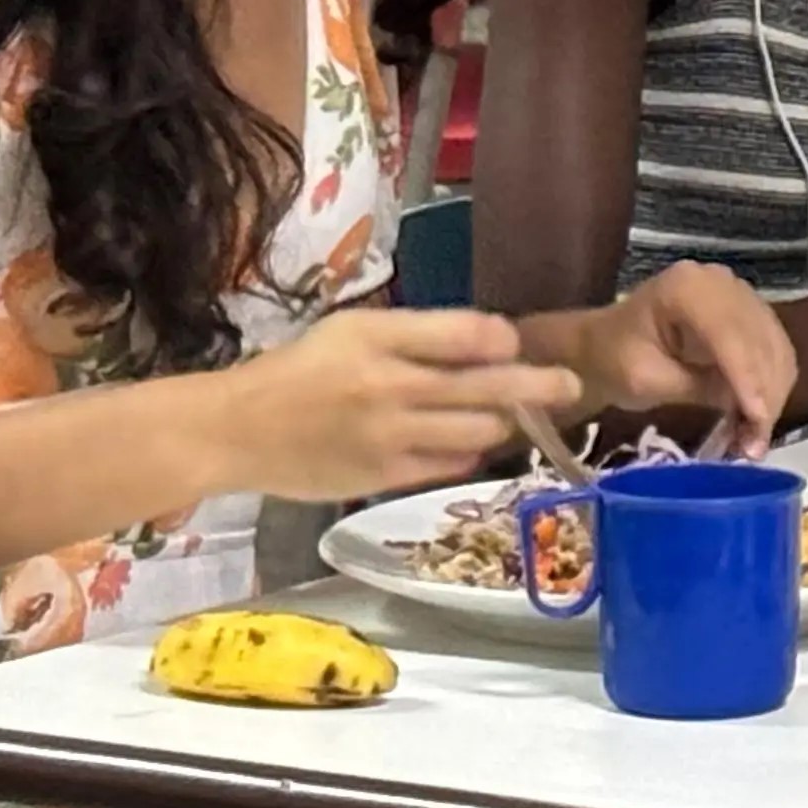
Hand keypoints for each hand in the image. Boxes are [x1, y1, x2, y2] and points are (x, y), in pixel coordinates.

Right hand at [208, 309, 587, 501]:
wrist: (237, 431)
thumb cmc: (300, 370)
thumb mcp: (352, 330)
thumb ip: (418, 333)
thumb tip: (491, 341)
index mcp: (378, 339)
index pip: (466, 334)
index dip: (502, 339)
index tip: (517, 343)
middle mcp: (389, 387)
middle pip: (485, 386)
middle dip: (537, 386)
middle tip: (570, 384)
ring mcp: (389, 437)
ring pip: (476, 432)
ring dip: (503, 423)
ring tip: (518, 416)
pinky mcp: (383, 477)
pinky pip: (448, 464)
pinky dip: (468, 452)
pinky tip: (472, 443)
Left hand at [565, 262, 796, 458]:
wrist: (602, 344)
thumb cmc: (612, 360)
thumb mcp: (645, 380)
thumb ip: (697, 388)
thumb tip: (749, 410)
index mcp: (687, 288)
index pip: (730, 334)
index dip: (748, 378)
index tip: (756, 420)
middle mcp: (722, 283)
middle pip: (761, 341)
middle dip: (764, 396)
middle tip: (755, 445)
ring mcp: (739, 295)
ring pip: (775, 348)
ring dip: (773, 396)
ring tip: (756, 439)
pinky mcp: (749, 313)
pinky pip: (774, 350)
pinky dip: (773, 385)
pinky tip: (760, 416)